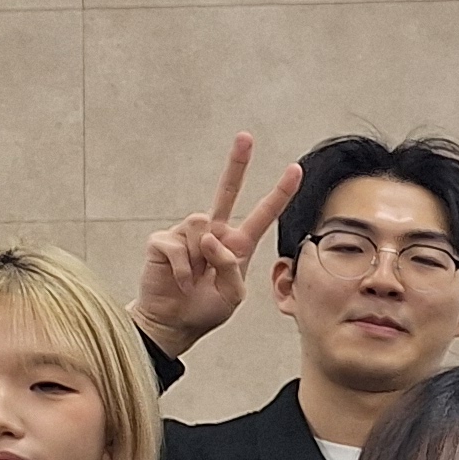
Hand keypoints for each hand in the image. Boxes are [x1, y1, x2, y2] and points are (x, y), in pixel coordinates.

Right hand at [135, 132, 292, 354]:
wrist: (173, 323)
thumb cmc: (204, 309)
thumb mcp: (232, 294)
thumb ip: (229, 266)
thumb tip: (209, 237)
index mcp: (237, 244)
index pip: (262, 214)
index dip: (279, 193)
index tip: (295, 170)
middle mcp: (213, 232)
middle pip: (226, 192)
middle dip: (237, 163)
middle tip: (246, 136)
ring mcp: (187, 234)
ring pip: (201, 225)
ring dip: (201, 259)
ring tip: (195, 279)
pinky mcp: (163, 240)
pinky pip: (179, 246)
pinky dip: (183, 270)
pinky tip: (180, 281)